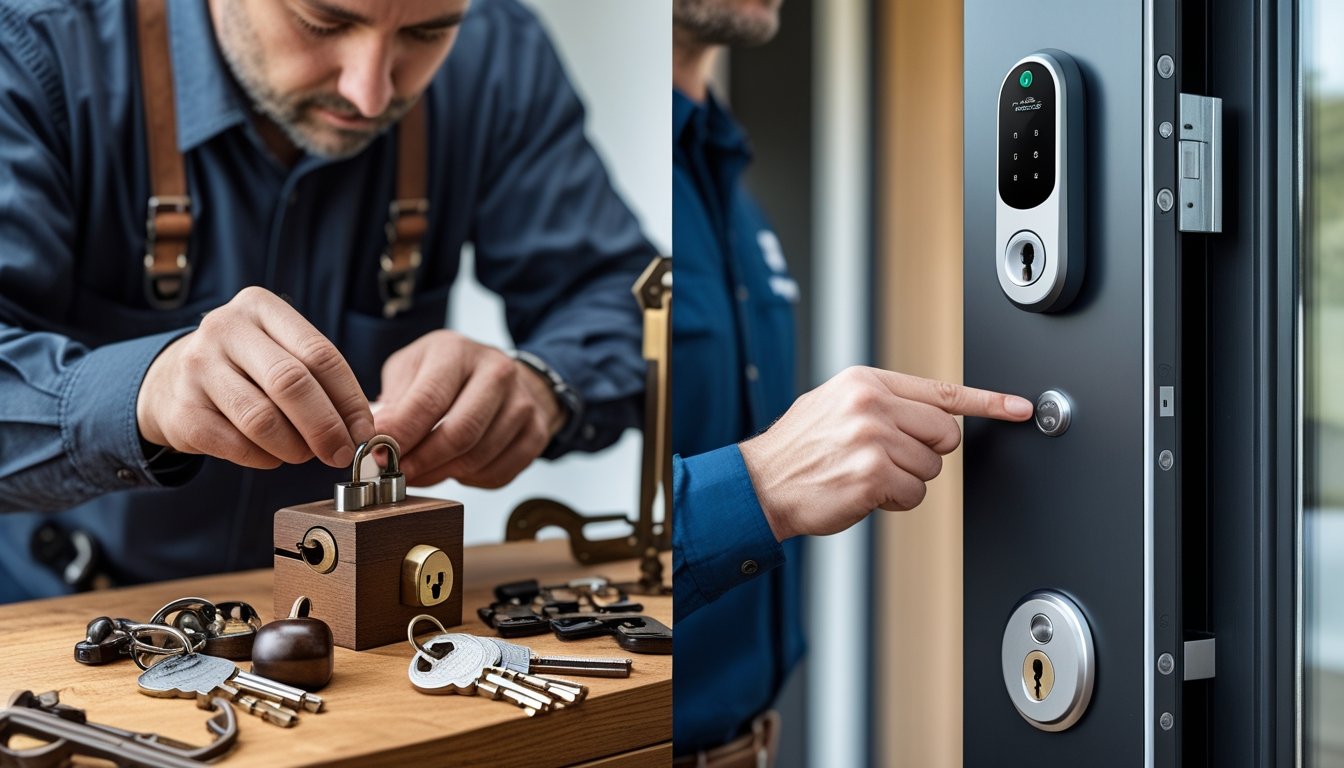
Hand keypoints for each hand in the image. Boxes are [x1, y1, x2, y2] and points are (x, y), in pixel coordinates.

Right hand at [136, 287, 373, 468]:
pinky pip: (237, 446)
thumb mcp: (280, 352)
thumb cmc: (246, 368)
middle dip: (326, 427)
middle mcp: (224, 328)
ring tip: (304, 453)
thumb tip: (361, 430)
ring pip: (263, 420)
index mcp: (260, 306)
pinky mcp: (182, 411)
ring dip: (295, 447)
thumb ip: (320, 380)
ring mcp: (197, 368)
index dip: (349, 399)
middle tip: (341, 453)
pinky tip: (271, 454)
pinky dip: (265, 458)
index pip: (320, 354)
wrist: (170, 381)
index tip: (364, 431)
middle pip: (291, 383)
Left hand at [372, 330, 563, 487]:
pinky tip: (456, 468)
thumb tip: (373, 441)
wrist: (502, 374)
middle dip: (422, 462)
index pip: (428, 401)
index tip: (377, 457)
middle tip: (398, 474)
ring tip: (423, 471)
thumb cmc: (447, 374)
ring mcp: (522, 403)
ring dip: (443, 474)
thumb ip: (393, 402)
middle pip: (459, 433)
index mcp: (457, 351)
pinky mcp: (535, 432)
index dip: (400, 435)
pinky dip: (470, 480)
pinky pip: (498, 473)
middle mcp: (497, 372)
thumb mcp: (412, 370)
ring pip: (478, 458)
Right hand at [737, 366, 1033, 540]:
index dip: (987, 402)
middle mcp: (872, 405)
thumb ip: (883, 402)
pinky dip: (894, 502)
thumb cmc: (799, 449)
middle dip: (925, 453)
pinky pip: (914, 495)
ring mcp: (874, 439)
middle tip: (887, 458)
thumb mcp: (835, 404)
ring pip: (931, 469)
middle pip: (944, 434)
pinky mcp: (873, 475)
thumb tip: (931, 414)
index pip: (941, 390)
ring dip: (905, 481)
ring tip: (864, 475)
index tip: (1019, 407)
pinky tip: (863, 493)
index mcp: (866, 382)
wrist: (761, 483)